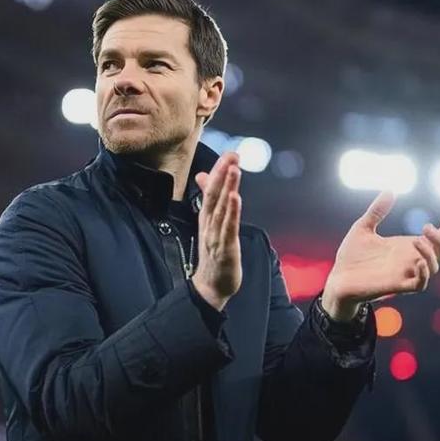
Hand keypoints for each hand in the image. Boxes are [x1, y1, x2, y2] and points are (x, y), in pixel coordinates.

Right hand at [191, 152, 241, 310]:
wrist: (210, 287)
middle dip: (222, 174)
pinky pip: (228, 228)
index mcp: (207, 217)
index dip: (219, 171)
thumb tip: (203, 175)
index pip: (211, 190)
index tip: (229, 154)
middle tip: (231, 155)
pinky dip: (231, 213)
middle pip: (214, 195)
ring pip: (221, 208)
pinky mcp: (225, 249)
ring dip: (227, 188)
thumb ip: (208, 197)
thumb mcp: (210, 222)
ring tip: (233, 170)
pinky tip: (236, 198)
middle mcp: (209, 223)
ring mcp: (216, 236)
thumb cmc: (212, 253)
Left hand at [322, 191, 439, 320]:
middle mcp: (408, 261)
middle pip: (439, 252)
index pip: (433, 241)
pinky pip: (420, 284)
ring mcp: (404, 274)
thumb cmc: (351, 256)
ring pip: (433, 267)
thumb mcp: (363, 228)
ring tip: (417, 241)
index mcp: (404, 247)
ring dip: (431, 254)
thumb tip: (390, 190)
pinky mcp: (397, 286)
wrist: (337, 278)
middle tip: (426, 227)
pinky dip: (424, 274)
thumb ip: (377, 211)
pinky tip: (418, 262)